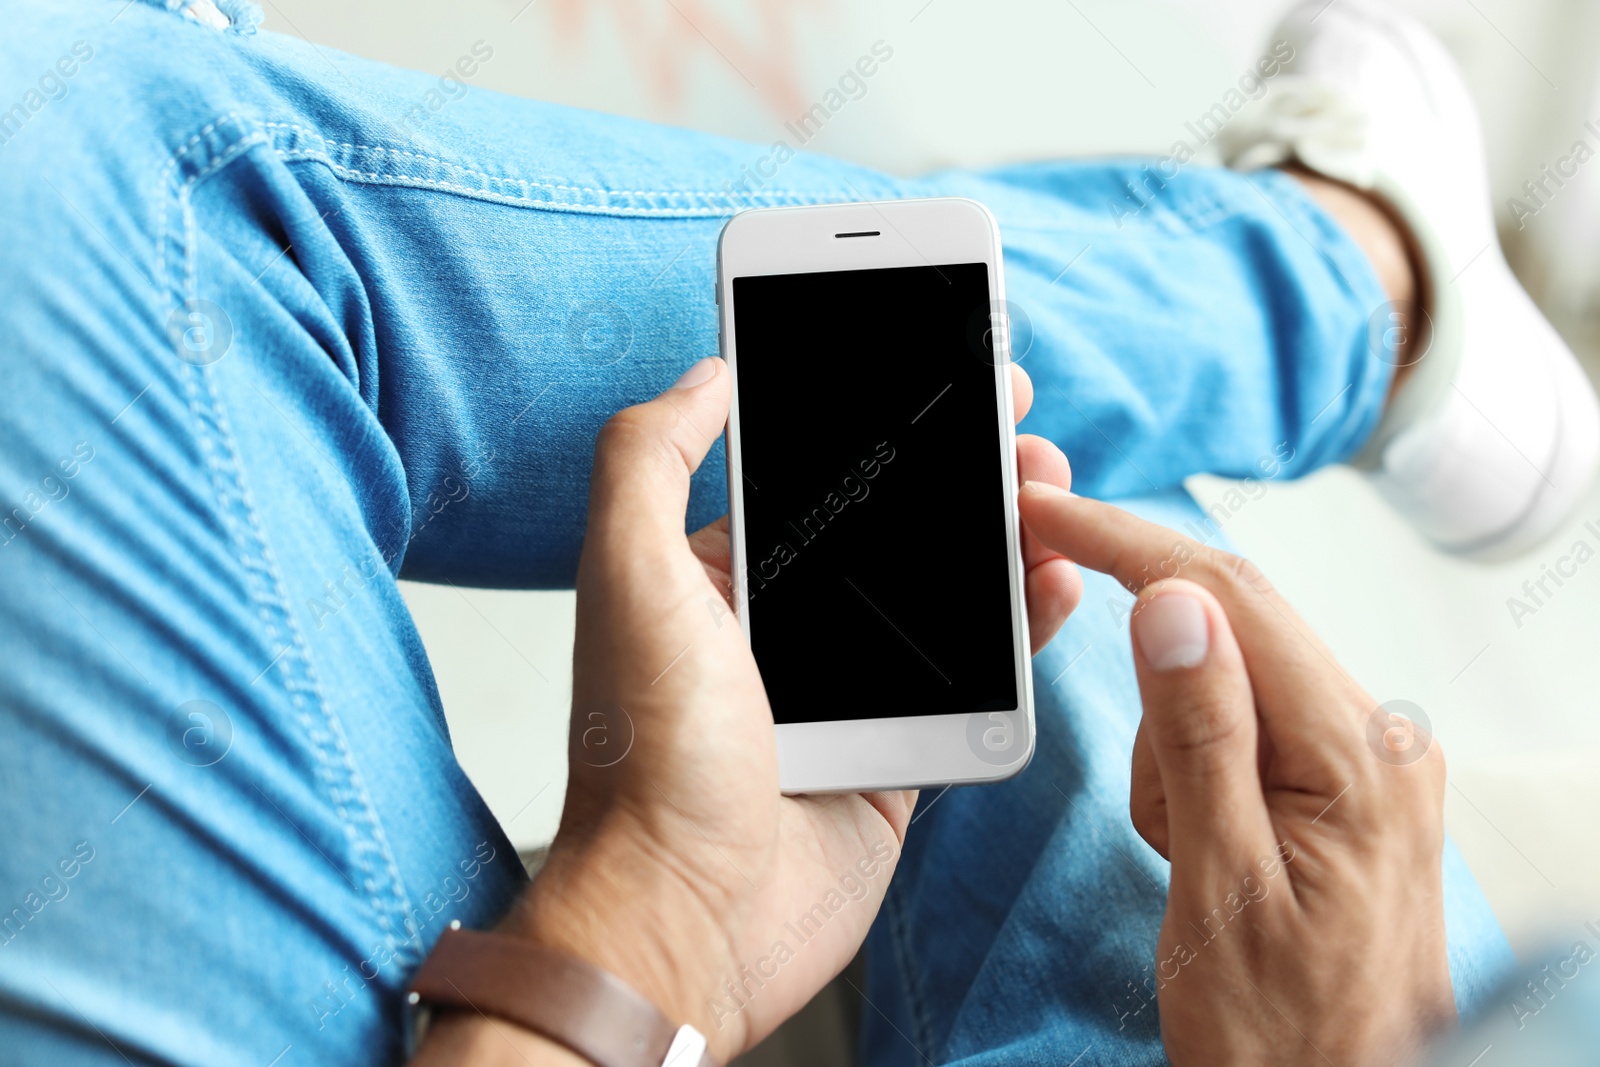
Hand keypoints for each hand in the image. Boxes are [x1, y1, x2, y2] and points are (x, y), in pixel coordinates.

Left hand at [479, 358, 1077, 1062]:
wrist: (687, 920)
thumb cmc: (648, 757)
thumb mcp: (630, 577)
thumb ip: (651, 457)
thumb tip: (706, 371)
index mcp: (716, 576)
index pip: (813, 473)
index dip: (879, 419)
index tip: (943, 368)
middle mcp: (782, 626)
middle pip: (891, 526)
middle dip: (959, 469)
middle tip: (1019, 423)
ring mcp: (843, 690)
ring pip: (943, 595)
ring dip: (1003, 537)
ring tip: (1051, 491)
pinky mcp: (893, 753)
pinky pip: (972, 679)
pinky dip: (1020, 630)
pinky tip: (1054, 584)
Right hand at [1017, 483, 1453, 1066]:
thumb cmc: (1286, 1033)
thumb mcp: (1220, 888)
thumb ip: (1201, 737)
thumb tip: (1176, 604)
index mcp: (1358, 755)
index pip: (1231, 597)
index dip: (1128, 543)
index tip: (1047, 513)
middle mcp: (1377, 739)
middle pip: (1231, 627)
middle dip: (1150, 675)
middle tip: (1150, 787)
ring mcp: (1362, 760)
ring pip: (1223, 680)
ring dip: (1171, 751)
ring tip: (1188, 856)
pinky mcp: (1336, 783)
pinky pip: (1238, 728)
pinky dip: (1191, 772)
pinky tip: (1204, 850)